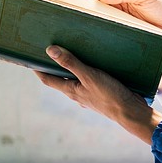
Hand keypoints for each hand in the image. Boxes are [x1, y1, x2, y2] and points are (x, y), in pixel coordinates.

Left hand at [34, 46, 161, 144]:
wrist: (131, 112)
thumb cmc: (109, 96)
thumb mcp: (89, 76)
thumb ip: (71, 63)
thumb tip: (50, 50)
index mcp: (71, 91)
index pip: (48, 79)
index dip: (38, 69)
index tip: (30, 58)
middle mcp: (78, 94)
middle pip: (62, 79)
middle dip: (56, 66)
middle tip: (52, 50)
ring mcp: (90, 95)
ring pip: (78, 80)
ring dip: (74, 68)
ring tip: (74, 52)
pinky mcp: (102, 93)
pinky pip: (91, 81)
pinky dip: (89, 72)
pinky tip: (96, 64)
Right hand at [71, 0, 161, 31]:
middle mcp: (117, 3)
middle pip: (93, 1)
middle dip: (78, 2)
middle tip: (62, 5)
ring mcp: (117, 17)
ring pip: (97, 15)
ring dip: (85, 17)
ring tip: (70, 20)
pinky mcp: (120, 30)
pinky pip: (105, 28)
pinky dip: (96, 29)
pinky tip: (87, 33)